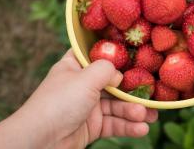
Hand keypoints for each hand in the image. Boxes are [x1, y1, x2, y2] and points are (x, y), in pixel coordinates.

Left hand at [0, 49, 157, 148]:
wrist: (39, 142)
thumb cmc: (58, 103)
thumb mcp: (85, 78)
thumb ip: (108, 69)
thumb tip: (121, 74)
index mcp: (75, 66)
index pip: (98, 54)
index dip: (117, 54)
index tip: (140, 54)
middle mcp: (82, 85)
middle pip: (114, 83)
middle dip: (135, 90)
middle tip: (154, 94)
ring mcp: (87, 107)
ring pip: (118, 106)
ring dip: (135, 111)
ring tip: (151, 117)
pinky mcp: (92, 127)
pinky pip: (114, 124)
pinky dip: (129, 126)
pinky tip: (142, 129)